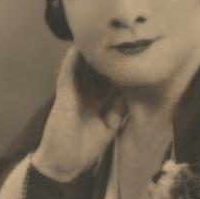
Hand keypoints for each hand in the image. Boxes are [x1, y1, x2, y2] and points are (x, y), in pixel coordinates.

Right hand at [31, 47, 126, 181]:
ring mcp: (74, 92)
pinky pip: (69, 72)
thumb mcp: (108, 128)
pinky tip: (81, 46)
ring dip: (92, 52)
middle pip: (99, 69)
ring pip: (83, 66)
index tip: (137, 53)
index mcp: (98, 101)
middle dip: (110, 54)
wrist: (62, 164)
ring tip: (105, 33)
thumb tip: (132, 92)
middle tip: (124, 36)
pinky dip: (74, 59)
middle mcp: (87, 93)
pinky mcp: (64, 94)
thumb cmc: (84, 149)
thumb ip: (118, 110)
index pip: (112, 80)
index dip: (123, 67)